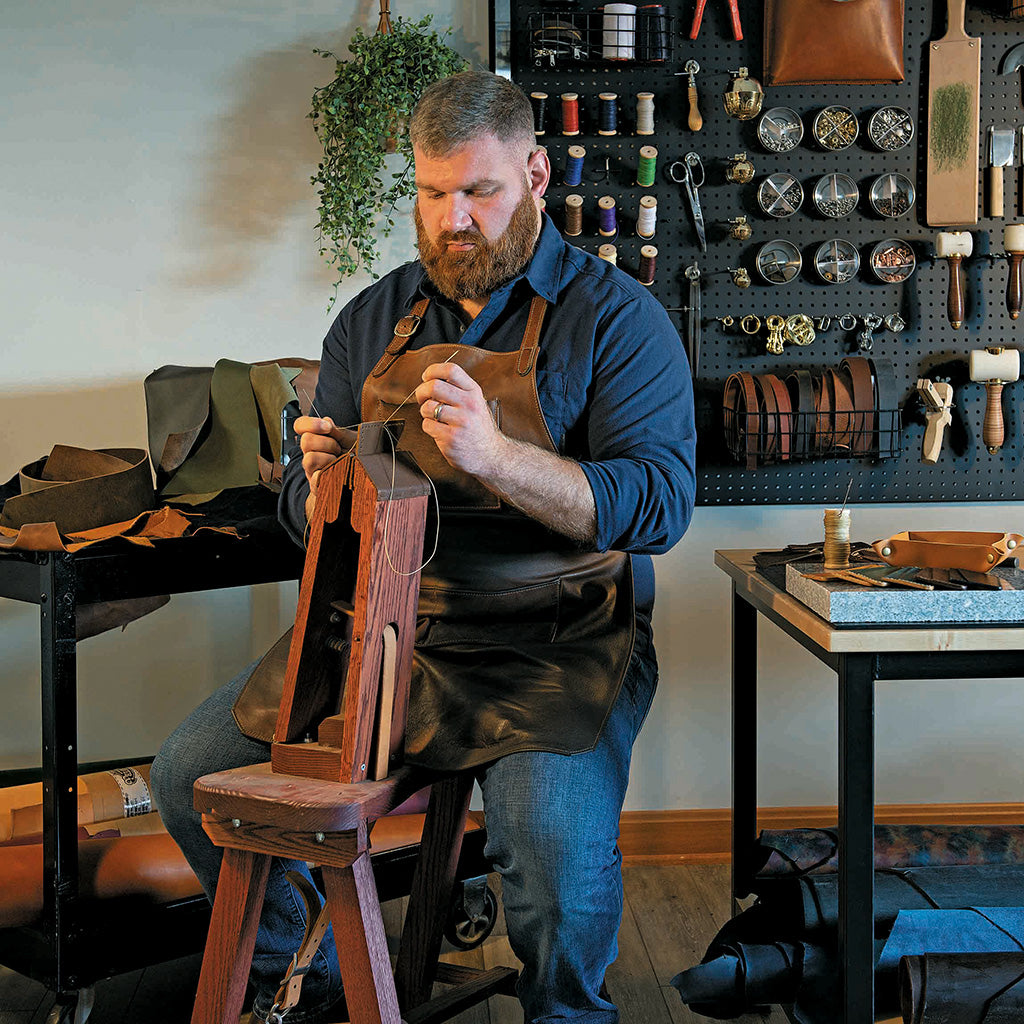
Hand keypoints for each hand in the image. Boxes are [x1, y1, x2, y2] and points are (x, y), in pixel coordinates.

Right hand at [295, 416, 354, 519]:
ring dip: (329, 459)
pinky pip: (315, 479)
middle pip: (305, 441)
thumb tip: (326, 421)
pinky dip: (327, 474)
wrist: (363, 477)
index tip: (328, 427)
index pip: (300, 425)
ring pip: (309, 458)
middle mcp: (309, 453)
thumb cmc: (355, 455)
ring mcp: (311, 470)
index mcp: (315, 438)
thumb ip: (337, 431)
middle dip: (328, 443)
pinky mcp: (316, 485)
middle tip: (339, 449)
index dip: (310, 424)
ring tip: (339, 462)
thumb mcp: (349, 440)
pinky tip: (337, 472)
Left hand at [415, 363, 505, 477]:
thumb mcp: (476, 403)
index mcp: (474, 392)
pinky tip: (439, 430)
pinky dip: (428, 427)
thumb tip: (431, 379)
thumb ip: (458, 390)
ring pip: (427, 407)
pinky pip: (427, 425)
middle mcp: (469, 405)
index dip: (433, 370)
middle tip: (422, 398)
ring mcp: (460, 422)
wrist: (491, 456)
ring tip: (434, 417)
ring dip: (425, 412)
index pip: (451, 370)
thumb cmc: (479, 429)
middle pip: (434, 386)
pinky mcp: (451, 438)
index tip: (426, 377)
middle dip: (422, 391)